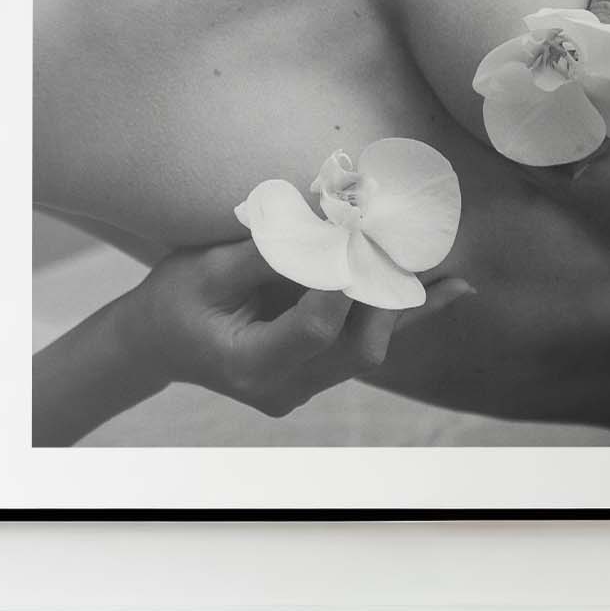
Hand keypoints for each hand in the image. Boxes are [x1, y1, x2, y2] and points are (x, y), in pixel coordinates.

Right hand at [127, 241, 475, 416]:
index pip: (315, 329)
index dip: (345, 281)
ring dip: (404, 305)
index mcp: (249, 365)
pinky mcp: (314, 377)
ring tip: (453, 270)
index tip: (364, 230)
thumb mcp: (208, 268)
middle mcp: (282, 389)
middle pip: (357, 350)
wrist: (156, 342)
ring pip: (369, 351)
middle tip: (413, 245)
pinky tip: (453, 290)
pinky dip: (399, 313)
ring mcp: (300, 390)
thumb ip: (270, 251)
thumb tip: (332, 220)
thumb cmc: (174, 298)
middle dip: (387, 297)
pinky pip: (363, 347)